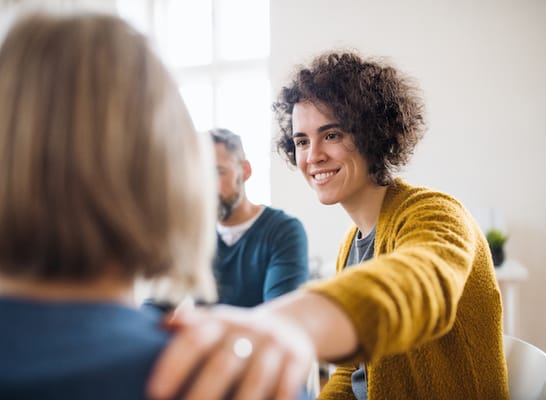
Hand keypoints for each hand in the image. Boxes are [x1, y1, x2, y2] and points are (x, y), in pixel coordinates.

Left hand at [147, 305, 314, 399]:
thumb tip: (160, 325)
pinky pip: (286, 385)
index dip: (174, 364)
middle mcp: (247, 329)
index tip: (155, 392)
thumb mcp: (216, 324)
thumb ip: (190, 325)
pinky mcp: (297, 358)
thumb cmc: (237, 335)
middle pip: (223, 363)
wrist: (288, 325)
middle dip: (202, 394)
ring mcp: (273, 343)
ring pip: (256, 378)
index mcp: (220, 321)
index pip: (194, 339)